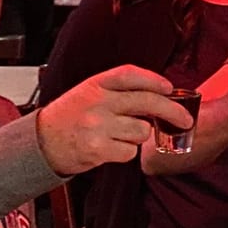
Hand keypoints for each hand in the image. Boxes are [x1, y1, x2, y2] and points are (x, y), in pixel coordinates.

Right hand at [36, 65, 187, 174]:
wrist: (41, 142)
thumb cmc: (71, 116)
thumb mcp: (89, 92)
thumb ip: (119, 91)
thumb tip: (161, 96)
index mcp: (96, 84)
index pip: (130, 75)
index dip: (154, 80)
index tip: (170, 88)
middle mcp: (97, 101)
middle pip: (147, 102)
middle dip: (173, 111)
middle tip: (186, 119)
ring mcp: (97, 126)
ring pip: (142, 130)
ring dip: (139, 136)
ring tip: (119, 134)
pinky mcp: (97, 149)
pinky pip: (130, 151)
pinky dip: (126, 152)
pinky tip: (110, 147)